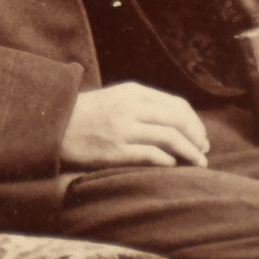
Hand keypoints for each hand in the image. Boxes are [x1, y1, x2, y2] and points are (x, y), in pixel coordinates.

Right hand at [60, 82, 209, 168]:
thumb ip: (144, 105)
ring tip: (198, 163)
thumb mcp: (117, 98)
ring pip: (170, 138)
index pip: (177, 105)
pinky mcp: (116, 150)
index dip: (195, 123)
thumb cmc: (89, 114)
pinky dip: (168, 161)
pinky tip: (172, 166)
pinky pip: (152, 155)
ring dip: (190, 152)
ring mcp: (123, 128)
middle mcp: (131, 107)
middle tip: (204, 152)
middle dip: (197, 138)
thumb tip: (178, 122)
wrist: (55, 125)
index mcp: (134, 92)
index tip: (201, 137)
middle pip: (178, 120)